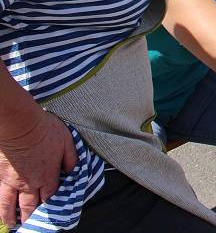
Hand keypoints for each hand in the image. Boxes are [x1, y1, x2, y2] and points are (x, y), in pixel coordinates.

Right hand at [0, 112, 76, 226]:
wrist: (20, 125)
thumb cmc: (45, 130)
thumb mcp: (67, 142)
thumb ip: (71, 158)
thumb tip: (75, 171)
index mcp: (48, 176)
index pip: (51, 197)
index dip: (52, 207)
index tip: (52, 214)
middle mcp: (30, 183)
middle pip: (30, 206)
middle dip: (31, 217)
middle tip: (31, 225)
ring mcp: (12, 181)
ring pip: (10, 206)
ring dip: (12, 217)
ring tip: (14, 225)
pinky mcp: (0, 176)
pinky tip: (0, 211)